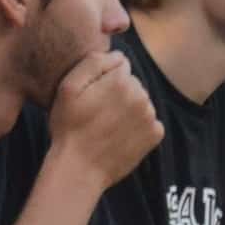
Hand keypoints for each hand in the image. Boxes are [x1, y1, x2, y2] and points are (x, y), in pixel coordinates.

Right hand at [45, 48, 161, 187]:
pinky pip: (150, 121)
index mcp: (120, 80)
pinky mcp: (155, 136)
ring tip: (109, 124)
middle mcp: (141, 95)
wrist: (80, 169)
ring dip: (129, 108)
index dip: (104, 78)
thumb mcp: (69, 87)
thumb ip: (94, 62)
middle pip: (132, 83)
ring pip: (141, 101)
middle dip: (119, 92)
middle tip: (99, 111)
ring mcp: (150, 116)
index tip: (93, 94)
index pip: (120, 65)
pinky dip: (139, 125)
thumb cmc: (69, 126)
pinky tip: (122, 134)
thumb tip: (118, 55)